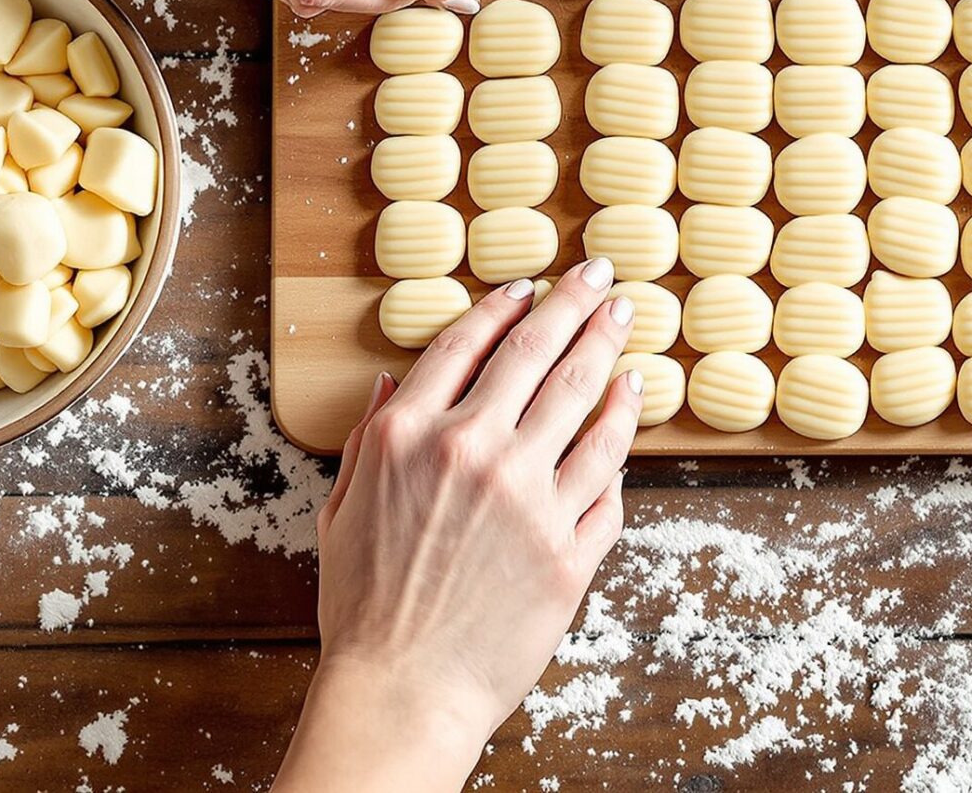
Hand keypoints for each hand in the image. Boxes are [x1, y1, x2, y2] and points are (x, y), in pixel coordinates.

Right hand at [274, 260, 641, 792]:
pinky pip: (609, 478)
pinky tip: (628, 412)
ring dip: (611, 355)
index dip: (505, 305)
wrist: (404, 691)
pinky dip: (621, 437)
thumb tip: (395, 379)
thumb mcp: (343, 509)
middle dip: (576, 306)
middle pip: (539, 354)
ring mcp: (529, 499)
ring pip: (587, 404)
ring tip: (627, 329)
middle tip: (602, 280)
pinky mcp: (570, 547)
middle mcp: (474, 452)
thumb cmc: (365, 606)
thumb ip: (373, 436)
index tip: (531, 285)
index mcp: (410, 436)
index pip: (468, 344)